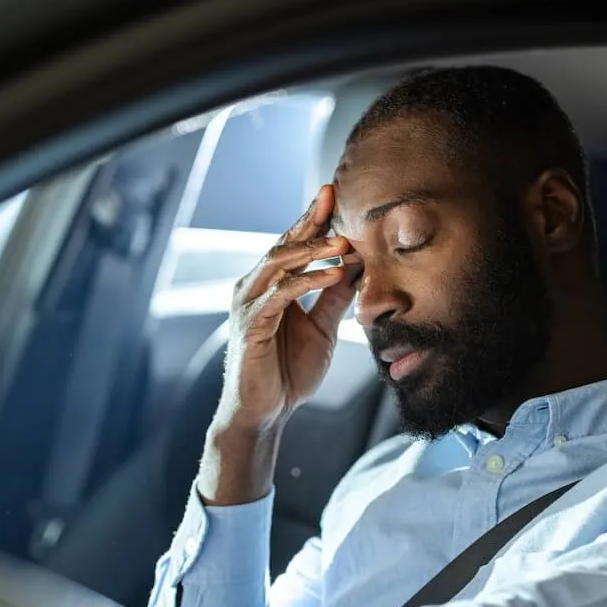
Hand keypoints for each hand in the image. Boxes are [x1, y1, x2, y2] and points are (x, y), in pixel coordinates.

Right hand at [199, 186, 359, 503]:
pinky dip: (306, 281)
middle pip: (282, 244)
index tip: (332, 193)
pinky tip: (332, 274)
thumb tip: (357, 266)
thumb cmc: (288, 372)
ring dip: (312, 250)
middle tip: (333, 197)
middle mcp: (254, 288)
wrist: (266, 413)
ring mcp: (249, 304)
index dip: (311, 219)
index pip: (292, 245)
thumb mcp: (322, 329)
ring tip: (344, 241)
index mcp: (269, 286)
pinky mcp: (250, 324)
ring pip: (279, 263)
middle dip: (309, 221)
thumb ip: (334, 298)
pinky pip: (280, 294)